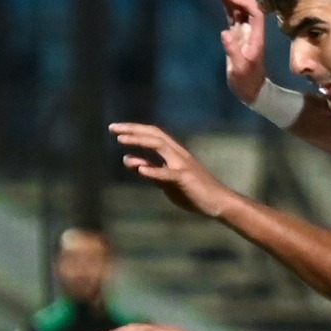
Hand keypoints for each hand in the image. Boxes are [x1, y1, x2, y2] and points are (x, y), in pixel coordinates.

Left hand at [109, 123, 237, 220]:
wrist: (217, 202)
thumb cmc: (192, 191)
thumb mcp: (165, 180)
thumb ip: (148, 169)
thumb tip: (127, 159)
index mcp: (173, 153)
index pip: (151, 135)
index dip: (133, 130)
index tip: (115, 128)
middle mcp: (177, 154)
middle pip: (154, 134)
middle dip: (133, 129)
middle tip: (112, 128)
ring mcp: (182, 165)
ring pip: (159, 146)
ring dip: (140, 141)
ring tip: (121, 140)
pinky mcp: (185, 179)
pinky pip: (168, 174)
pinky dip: (154, 170)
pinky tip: (140, 169)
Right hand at [218, 0, 268, 103]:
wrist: (252, 90)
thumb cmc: (247, 82)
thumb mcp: (239, 69)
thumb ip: (233, 51)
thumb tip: (225, 32)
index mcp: (256, 37)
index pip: (255, 12)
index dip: (245, 1)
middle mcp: (252, 31)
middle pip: (249, 7)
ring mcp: (245, 33)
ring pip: (241, 10)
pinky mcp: (238, 36)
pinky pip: (234, 18)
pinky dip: (228, 8)